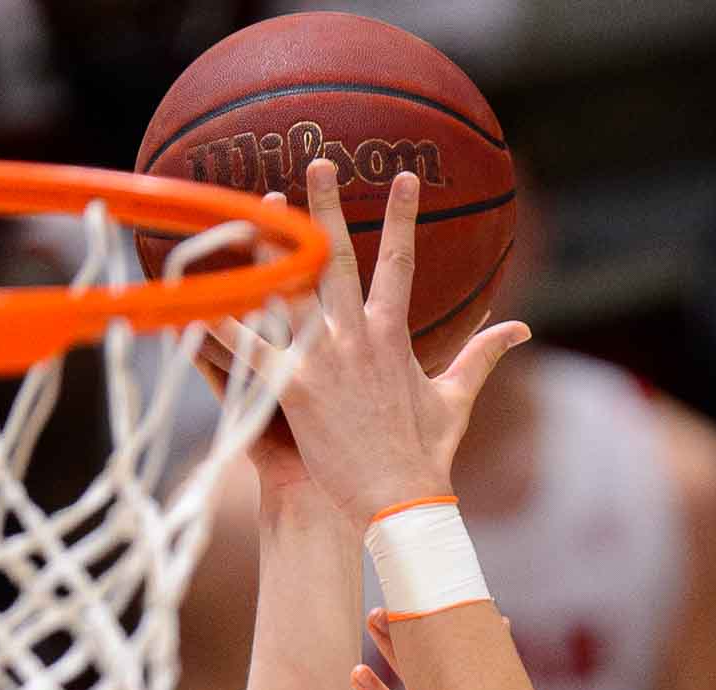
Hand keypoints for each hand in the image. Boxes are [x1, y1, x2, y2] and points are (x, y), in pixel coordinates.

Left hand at [213, 160, 529, 523]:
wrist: (402, 501)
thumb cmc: (426, 455)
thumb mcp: (457, 399)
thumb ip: (483, 354)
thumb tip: (522, 328)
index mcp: (393, 334)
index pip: (402, 261)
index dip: (404, 216)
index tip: (404, 176)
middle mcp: (356, 336)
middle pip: (336, 256)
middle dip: (326, 207)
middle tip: (316, 162)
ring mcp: (322, 359)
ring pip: (286, 290)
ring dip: (264, 248)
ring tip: (244, 211)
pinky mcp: (294, 388)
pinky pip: (249, 348)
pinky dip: (220, 324)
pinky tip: (193, 299)